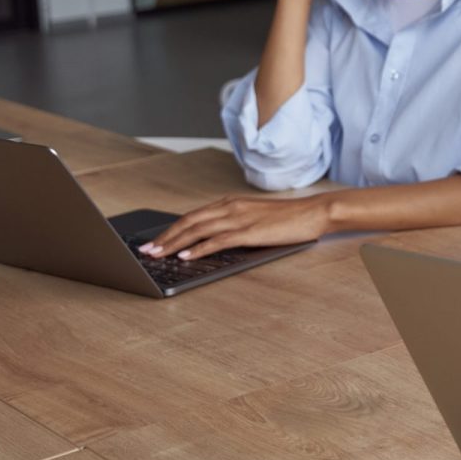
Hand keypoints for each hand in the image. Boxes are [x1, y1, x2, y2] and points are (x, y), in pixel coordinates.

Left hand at [141, 194, 335, 260]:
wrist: (314, 212)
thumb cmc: (289, 218)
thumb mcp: (256, 218)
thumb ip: (234, 224)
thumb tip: (212, 241)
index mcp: (231, 203)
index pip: (192, 216)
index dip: (171, 229)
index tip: (154, 241)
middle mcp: (231, 207)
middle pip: (189, 222)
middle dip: (165, 237)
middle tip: (146, 251)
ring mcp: (239, 218)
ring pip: (198, 230)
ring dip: (174, 243)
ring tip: (157, 254)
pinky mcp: (249, 231)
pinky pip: (218, 240)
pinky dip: (198, 249)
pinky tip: (186, 256)